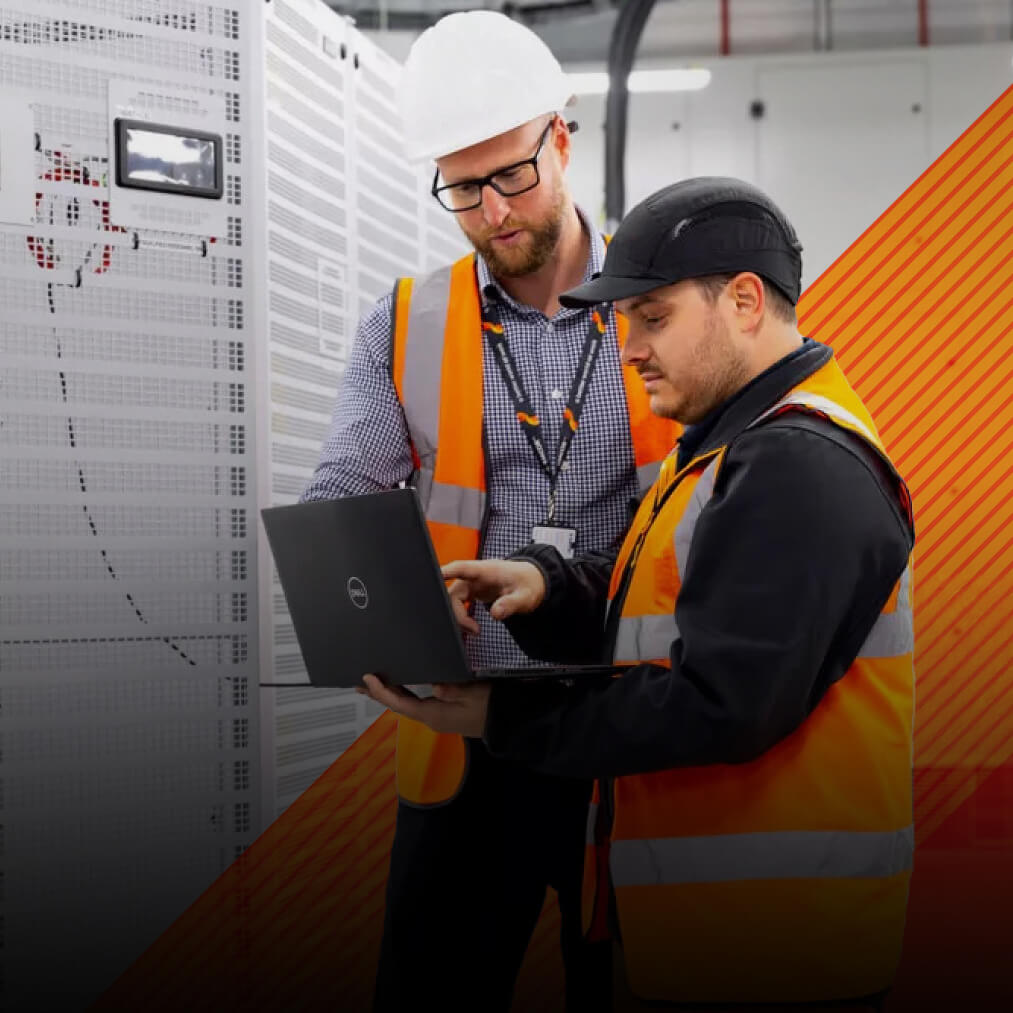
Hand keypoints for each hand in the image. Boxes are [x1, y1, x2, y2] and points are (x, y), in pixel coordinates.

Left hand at [358, 675, 490, 736]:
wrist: (508, 722)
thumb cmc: (491, 706)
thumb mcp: (474, 694)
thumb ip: (453, 689)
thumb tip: (434, 686)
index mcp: (433, 715)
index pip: (400, 703)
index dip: (382, 691)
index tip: (367, 678)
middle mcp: (430, 718)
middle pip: (398, 705)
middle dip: (378, 693)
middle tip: (358, 682)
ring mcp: (437, 717)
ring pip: (406, 704)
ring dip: (390, 693)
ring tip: (373, 682)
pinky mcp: (444, 713)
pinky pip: (416, 702)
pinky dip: (404, 693)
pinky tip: (401, 685)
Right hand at [442, 559, 545, 620]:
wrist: (530, 582)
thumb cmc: (527, 584)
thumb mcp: (525, 596)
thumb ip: (511, 604)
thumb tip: (496, 613)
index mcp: (486, 570)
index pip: (461, 568)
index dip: (446, 572)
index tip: (435, 577)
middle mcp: (474, 576)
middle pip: (453, 592)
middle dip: (458, 613)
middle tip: (473, 630)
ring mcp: (471, 583)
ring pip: (453, 600)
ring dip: (459, 617)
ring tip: (475, 630)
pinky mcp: (471, 591)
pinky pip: (457, 603)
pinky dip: (461, 616)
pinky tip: (471, 626)